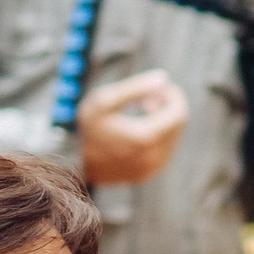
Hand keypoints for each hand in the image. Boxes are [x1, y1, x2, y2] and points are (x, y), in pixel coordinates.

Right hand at [77, 69, 189, 186]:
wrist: (74, 163)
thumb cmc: (88, 128)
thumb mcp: (105, 100)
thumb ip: (135, 87)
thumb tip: (164, 79)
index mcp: (145, 137)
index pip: (179, 112)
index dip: (173, 95)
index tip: (159, 88)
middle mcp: (153, 157)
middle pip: (178, 124)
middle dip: (167, 106)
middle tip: (148, 99)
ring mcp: (151, 168)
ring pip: (172, 137)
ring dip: (162, 121)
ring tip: (143, 113)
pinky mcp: (147, 174)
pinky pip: (163, 151)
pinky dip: (157, 137)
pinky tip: (139, 130)